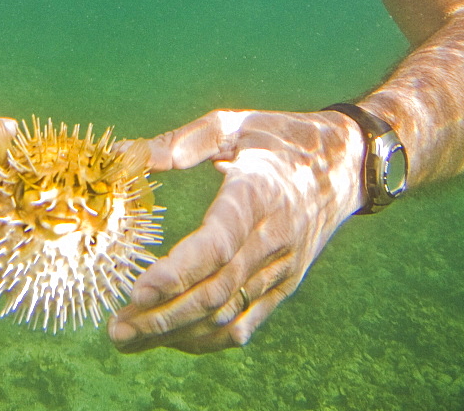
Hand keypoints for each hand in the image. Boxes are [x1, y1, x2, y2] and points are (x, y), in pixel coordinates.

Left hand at [109, 108, 364, 353]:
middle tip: (116, 329)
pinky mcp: (285, 285)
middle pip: (217, 289)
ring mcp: (282, 268)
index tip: (139, 289)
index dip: (179, 271)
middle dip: (164, 315)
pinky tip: (169, 337)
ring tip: (127, 338)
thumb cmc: (280, 138)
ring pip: (227, 313)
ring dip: (176, 332)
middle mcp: (274, 238)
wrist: (346, 165)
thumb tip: (125, 153)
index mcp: (260, 194)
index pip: (219, 243)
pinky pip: (245, 323)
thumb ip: (179, 143)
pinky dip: (206, 337)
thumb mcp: (233, 125)